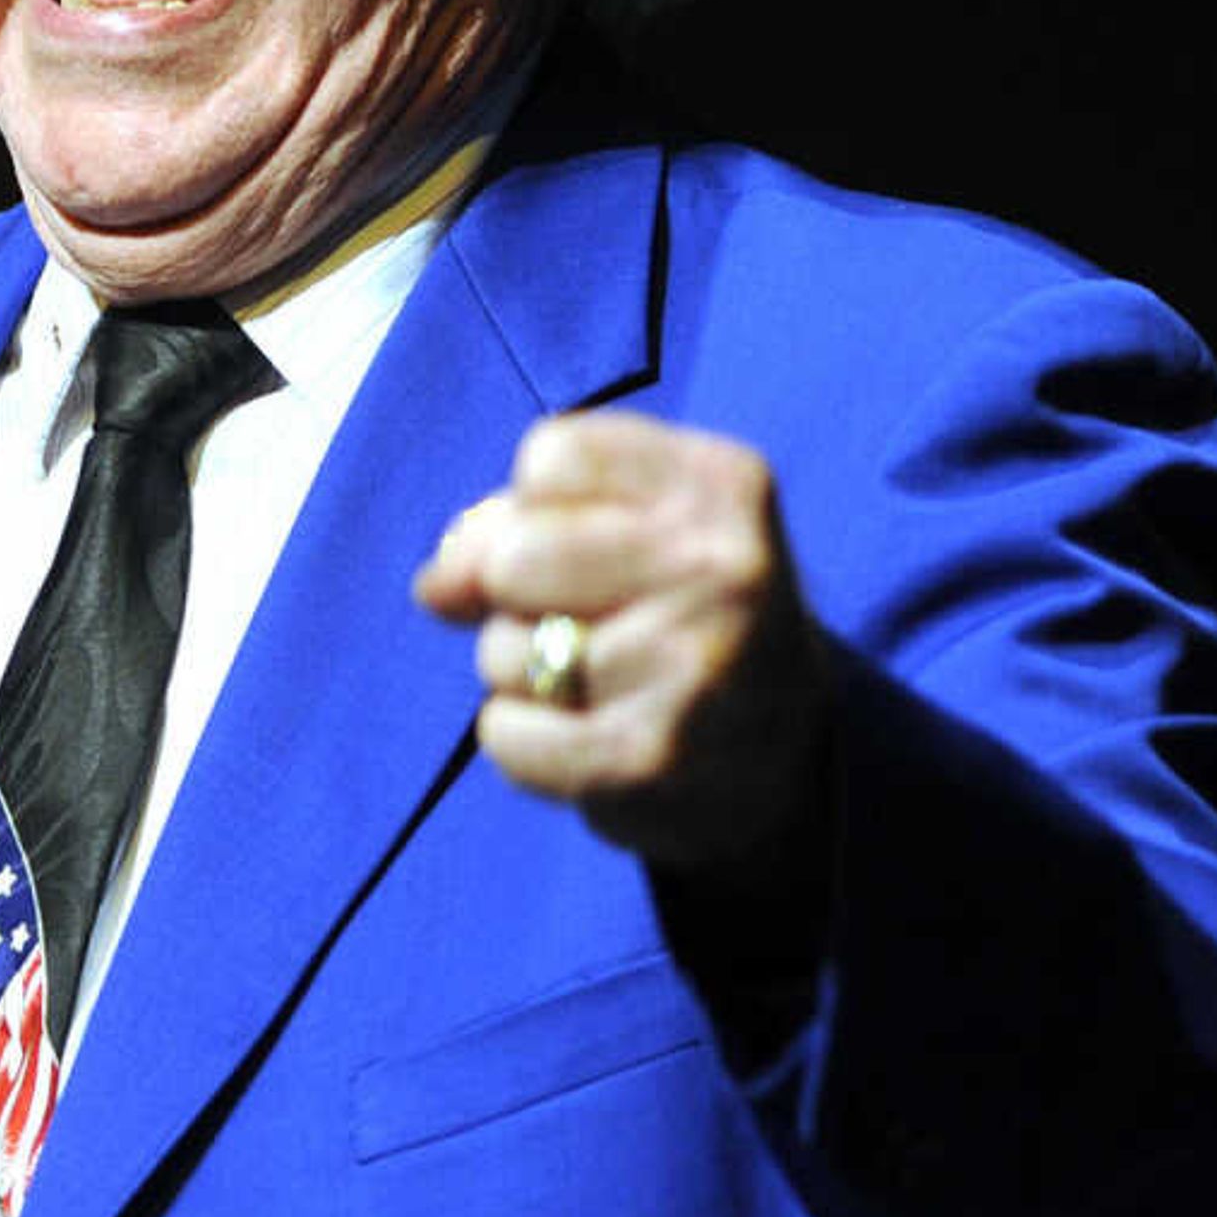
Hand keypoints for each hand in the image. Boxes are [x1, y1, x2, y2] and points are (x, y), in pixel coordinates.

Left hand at [411, 413, 837, 882]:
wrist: (779, 760)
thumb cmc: (670, 618)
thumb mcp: (620, 534)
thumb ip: (512, 524)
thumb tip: (438, 585)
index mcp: (721, 484)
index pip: (551, 456)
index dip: (535, 510)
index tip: (595, 548)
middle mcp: (723, 567)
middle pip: (512, 556)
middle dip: (516, 599)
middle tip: (590, 630)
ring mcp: (691, 665)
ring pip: (502, 650)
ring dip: (522, 678)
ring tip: (603, 690)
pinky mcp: (649, 759)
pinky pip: (504, 735)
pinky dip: (520, 744)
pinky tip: (589, 745)